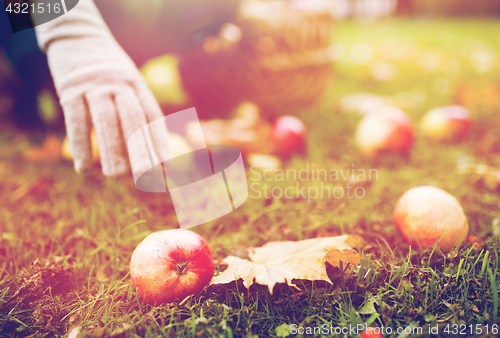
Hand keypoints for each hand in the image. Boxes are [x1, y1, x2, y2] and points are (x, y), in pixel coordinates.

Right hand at [35, 0, 169, 176]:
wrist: (77, 35)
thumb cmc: (109, 71)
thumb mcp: (129, 81)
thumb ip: (138, 111)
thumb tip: (154, 151)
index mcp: (137, 85)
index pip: (152, 116)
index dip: (160, 142)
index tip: (167, 166)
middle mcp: (119, 84)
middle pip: (133, 119)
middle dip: (140, 149)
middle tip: (145, 177)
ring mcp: (94, 86)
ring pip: (106, 121)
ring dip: (111, 151)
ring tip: (115, 176)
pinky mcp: (69, 89)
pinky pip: (76, 120)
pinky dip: (80, 145)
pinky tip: (83, 167)